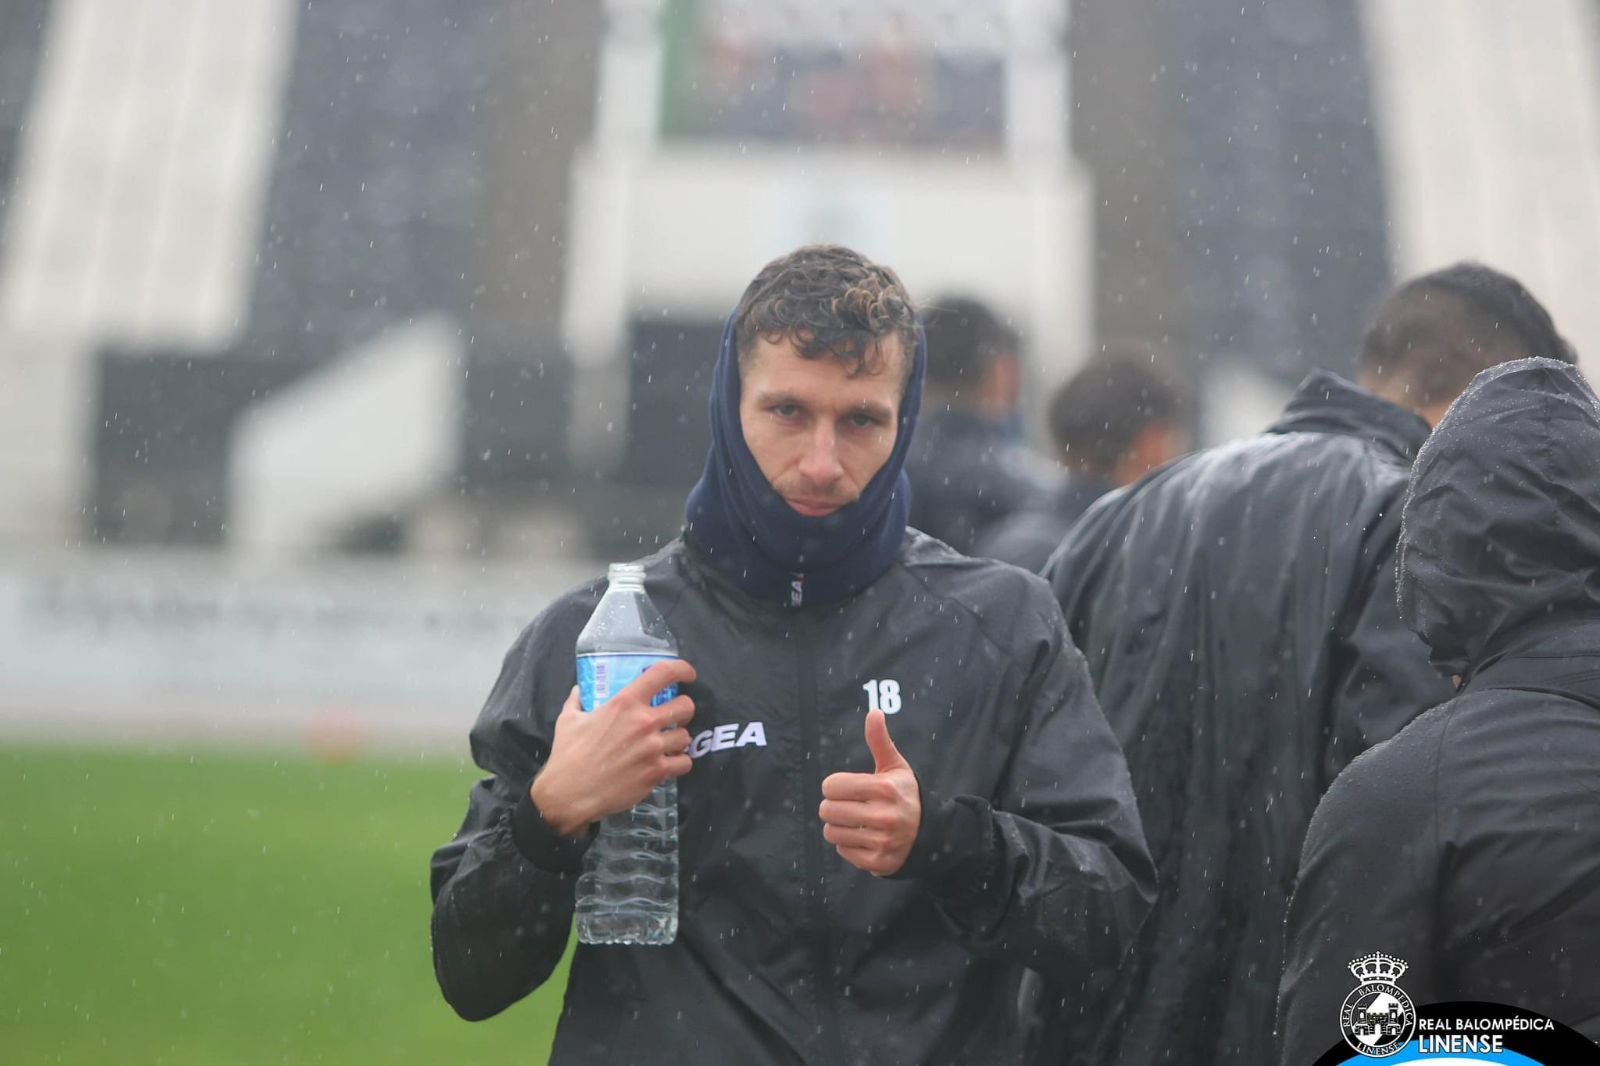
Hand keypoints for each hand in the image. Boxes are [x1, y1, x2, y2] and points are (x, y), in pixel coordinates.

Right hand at [531, 659, 696, 835]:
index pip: (663, 673)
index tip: (687, 675)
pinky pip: (684, 762)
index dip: (682, 670)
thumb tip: (579, 690)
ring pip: (685, 736)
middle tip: (675, 717)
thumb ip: (577, 701)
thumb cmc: (568, 754)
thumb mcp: (568, 719)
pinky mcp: (656, 772)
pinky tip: (669, 763)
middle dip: (683, 710)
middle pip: (685, 706)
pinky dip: (679, 762)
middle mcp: (644, 722)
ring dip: (679, 739)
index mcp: (625, 703)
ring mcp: (653, 748)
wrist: (570, 792)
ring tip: (668, 743)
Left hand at [819, 708, 920, 875]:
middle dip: (834, 806)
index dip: (835, 786)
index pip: (831, 786)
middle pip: (827, 810)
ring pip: (831, 832)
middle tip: (849, 806)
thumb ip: (880, 741)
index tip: (847, 788)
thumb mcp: (895, 767)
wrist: (930, 834)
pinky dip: (849, 845)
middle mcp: (883, 816)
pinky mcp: (877, 862)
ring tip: (855, 822)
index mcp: (884, 789)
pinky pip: (842, 850)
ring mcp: (881, 842)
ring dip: (838, 826)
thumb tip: (874, 711)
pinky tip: (865, 838)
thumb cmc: (905, 795)